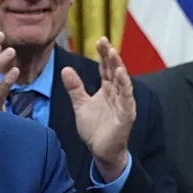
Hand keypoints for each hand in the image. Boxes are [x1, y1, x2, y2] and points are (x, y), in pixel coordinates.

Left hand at [64, 37, 135, 182]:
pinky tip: (121, 74)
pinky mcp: (126, 115)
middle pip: (114, 71)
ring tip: (113, 53)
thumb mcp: (80, 105)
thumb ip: (75, 88)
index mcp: (107, 90)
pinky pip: (126, 98)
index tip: (99, 40)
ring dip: (118, 67)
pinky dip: (125, 86)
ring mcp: (123, 104)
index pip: (106, 69)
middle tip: (104, 41)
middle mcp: (117, 94)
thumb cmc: (95, 129)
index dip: (103, 55)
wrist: (101, 151)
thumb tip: (66, 69)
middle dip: (110, 56)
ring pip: (122, 81)